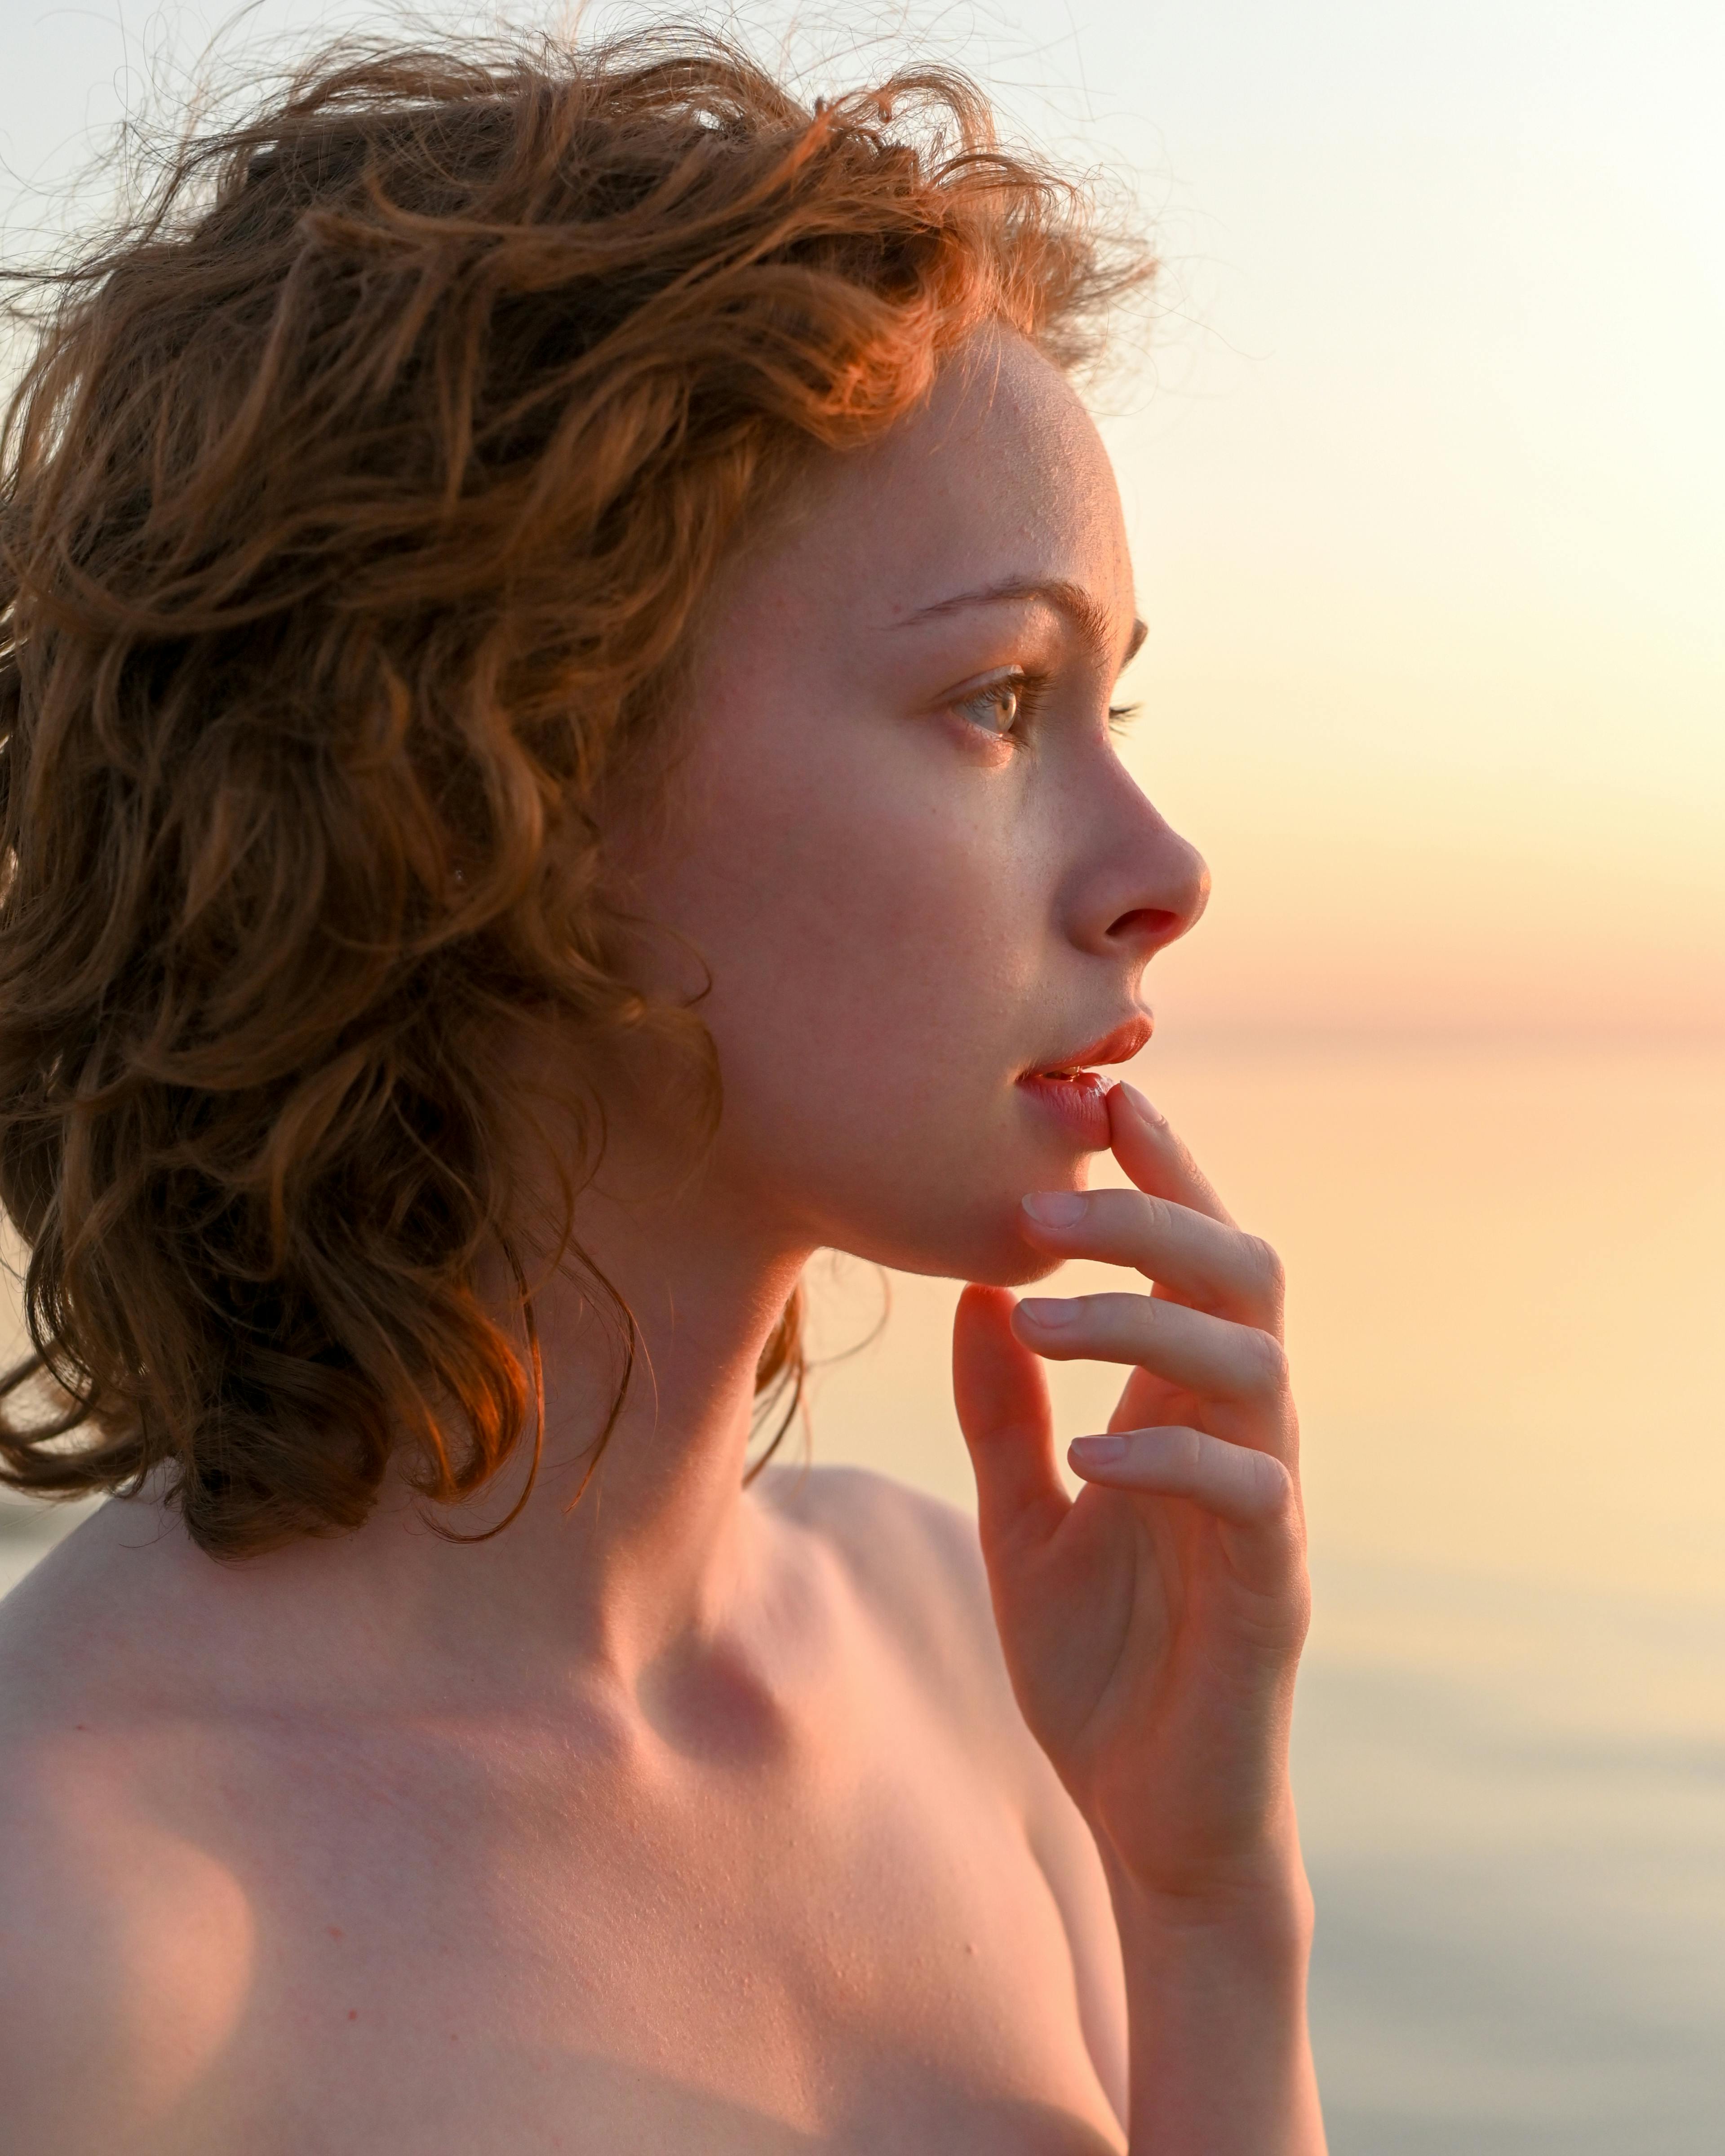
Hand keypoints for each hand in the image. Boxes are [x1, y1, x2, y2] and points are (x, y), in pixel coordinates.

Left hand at [953, 1081, 1309, 1906]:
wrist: (1149, 1815)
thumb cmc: (1096, 1663)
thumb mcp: (1020, 1518)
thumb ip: (1003, 1411)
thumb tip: (971, 1290)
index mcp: (1183, 1405)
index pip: (1193, 1258)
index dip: (1162, 1173)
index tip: (1101, 1096)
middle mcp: (1240, 1432)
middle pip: (1244, 1274)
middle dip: (1155, 1215)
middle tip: (1042, 1200)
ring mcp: (1265, 1505)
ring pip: (1253, 1361)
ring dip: (1143, 1321)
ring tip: (1036, 1315)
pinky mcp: (1271, 1586)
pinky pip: (1247, 1490)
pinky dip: (1169, 1456)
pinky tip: (1089, 1455)